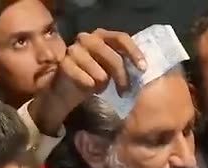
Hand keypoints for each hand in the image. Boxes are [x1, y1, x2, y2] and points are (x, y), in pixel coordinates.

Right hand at [30, 29, 145, 135]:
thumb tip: (142, 69)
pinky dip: (89, 85)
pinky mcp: (63, 64)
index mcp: (101, 36)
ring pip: (97, 69)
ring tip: (101, 86)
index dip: (134, 52)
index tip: (143, 69)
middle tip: (125, 90)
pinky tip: (89, 88)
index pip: (121, 38)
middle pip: (111, 55)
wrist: (67, 91)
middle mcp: (87, 38)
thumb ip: (124, 63)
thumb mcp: (112, 69)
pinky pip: (84, 77)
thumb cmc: (94, 77)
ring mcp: (73, 50)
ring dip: (102, 81)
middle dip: (121, 74)